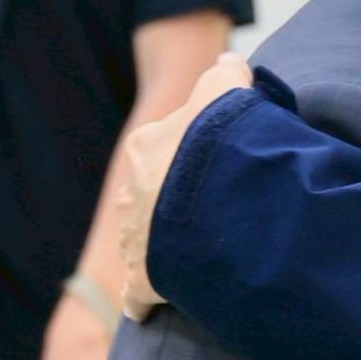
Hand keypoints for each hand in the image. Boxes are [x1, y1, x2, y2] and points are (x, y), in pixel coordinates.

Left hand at [118, 51, 253, 321]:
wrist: (214, 195)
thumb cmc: (218, 139)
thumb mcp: (224, 87)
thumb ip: (225, 71)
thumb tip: (227, 60)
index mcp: (147, 147)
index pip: (163, 146)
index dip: (192, 153)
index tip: (217, 162)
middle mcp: (133, 192)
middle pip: (151, 194)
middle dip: (171, 202)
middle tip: (210, 209)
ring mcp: (135, 238)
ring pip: (145, 240)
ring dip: (164, 245)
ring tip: (199, 250)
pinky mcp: (143, 280)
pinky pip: (139, 292)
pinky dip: (147, 296)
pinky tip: (163, 299)